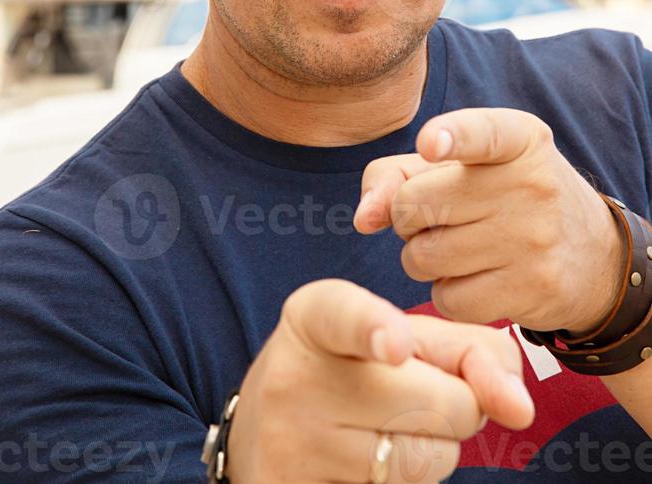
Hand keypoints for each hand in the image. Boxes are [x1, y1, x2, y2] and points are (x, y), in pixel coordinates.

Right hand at [226, 278, 534, 483]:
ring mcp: (292, 450)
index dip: (379, 331)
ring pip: (430, 461)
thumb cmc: (354, 370)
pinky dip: (406, 482)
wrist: (263, 432)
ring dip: (434, 448)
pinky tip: (366, 463)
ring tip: (385, 428)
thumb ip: (469, 350)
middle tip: (413, 394)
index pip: (347, 318)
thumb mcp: (396, 334)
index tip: (397, 347)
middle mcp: (294, 378)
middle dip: (456, 404)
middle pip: (440, 403)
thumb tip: (520, 407)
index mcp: (314, 317)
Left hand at [353, 107, 627, 334]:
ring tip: (456, 245)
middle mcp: (529, 183)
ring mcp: (533, 239)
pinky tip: (473, 277)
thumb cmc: (504, 197)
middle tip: (433, 217)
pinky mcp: (532, 289)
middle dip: (406, 216)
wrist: (592, 256)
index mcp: (518, 139)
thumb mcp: (465, 166)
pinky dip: (446, 292)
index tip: (430, 144)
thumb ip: (398, 174)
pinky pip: (447, 298)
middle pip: (415, 203)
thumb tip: (364, 220)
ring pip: (423, 256)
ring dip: (422, 256)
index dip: (450, 137)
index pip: (480, 131)